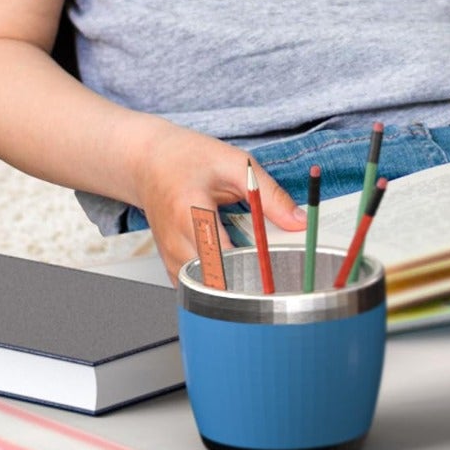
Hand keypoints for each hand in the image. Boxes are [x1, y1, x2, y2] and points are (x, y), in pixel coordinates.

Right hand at [132, 121, 304, 285]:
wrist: (150, 161)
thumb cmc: (188, 158)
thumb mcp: (236, 164)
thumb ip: (269, 194)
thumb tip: (298, 221)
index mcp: (190, 211)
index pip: (222, 256)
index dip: (252, 269)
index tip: (278, 270)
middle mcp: (175, 241)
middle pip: (215, 281)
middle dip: (247, 281)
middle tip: (273, 271)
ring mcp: (170, 258)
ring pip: (206, 291)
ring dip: (233, 284)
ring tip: (254, 268)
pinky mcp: (171, 267)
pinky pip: (197, 288)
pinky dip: (218, 284)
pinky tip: (233, 269)